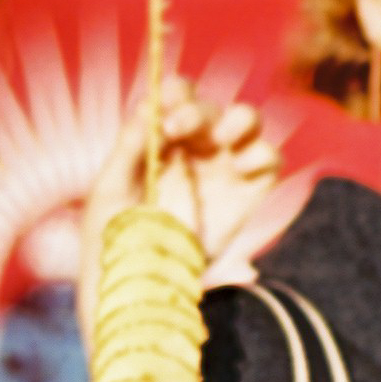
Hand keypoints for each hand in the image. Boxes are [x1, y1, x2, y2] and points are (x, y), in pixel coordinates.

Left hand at [79, 75, 281, 345]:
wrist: (143, 288)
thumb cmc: (117, 239)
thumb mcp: (110, 192)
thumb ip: (128, 150)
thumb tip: (146, 109)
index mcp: (161, 138)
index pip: (175, 96)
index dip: (174, 93)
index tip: (163, 111)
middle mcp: (197, 146)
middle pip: (209, 106)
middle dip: (196, 110)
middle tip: (178, 129)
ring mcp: (226, 166)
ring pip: (247, 121)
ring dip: (239, 118)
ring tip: (222, 139)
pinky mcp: (251, 191)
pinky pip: (270, 158)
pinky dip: (262, 154)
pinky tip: (239, 168)